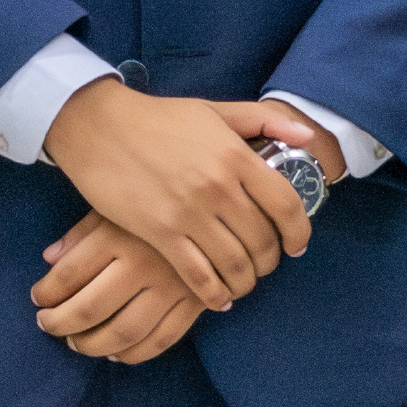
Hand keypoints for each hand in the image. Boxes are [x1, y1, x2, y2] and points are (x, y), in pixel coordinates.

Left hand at [29, 212, 203, 362]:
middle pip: (89, 309)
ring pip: (122, 332)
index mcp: (119, 234)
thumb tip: (49, 259)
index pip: (68, 275)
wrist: (219, 200)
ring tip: (76, 343)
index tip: (37, 299)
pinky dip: (134, 354)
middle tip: (48, 326)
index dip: (46, 293)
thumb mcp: (115, 204)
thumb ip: (81, 233)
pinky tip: (116, 353)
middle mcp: (144, 262)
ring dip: (92, 346)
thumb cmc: (156, 200)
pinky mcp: (195, 301)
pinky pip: (161, 340)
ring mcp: (172, 286)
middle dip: (60, 324)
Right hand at [41, 78, 316, 308]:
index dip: (299, 233)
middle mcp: (218, 186)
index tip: (296, 246)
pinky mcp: (159, 233)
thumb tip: (308, 138)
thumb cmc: (158, 118)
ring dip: (245, 281)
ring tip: (243, 282)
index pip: (287, 205)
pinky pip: (198, 277)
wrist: (98, 126)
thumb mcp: (215, 110)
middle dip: (270, 261)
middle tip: (265, 266)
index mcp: (236, 155)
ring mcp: (189, 212)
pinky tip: (218, 297)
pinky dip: (214, 294)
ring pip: (235, 264)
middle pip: (262, 241)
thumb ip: (264, 120)